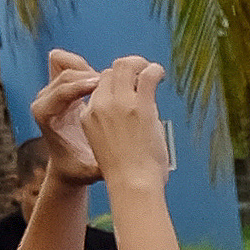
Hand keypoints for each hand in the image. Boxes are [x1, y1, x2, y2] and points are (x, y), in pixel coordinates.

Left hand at [25, 47, 109, 188]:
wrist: (69, 165)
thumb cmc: (79, 169)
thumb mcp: (90, 171)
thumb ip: (99, 165)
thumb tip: (112, 164)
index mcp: (44, 115)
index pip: (61, 91)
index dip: (82, 86)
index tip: (102, 85)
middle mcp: (43, 100)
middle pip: (65, 73)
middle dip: (89, 75)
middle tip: (113, 83)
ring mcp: (50, 91)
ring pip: (67, 64)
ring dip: (90, 70)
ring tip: (111, 83)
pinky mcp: (59, 86)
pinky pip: (70, 63)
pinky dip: (87, 67)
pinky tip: (104, 82)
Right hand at [79, 53, 171, 196]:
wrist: (132, 184)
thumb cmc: (126, 173)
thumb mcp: (105, 145)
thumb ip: (114, 126)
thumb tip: (138, 113)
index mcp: (89, 116)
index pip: (98, 87)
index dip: (114, 84)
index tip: (129, 89)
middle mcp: (100, 106)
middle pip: (109, 72)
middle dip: (126, 69)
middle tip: (141, 72)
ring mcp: (119, 103)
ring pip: (125, 67)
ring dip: (141, 64)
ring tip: (152, 70)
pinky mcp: (139, 105)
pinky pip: (147, 75)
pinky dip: (155, 70)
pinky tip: (160, 73)